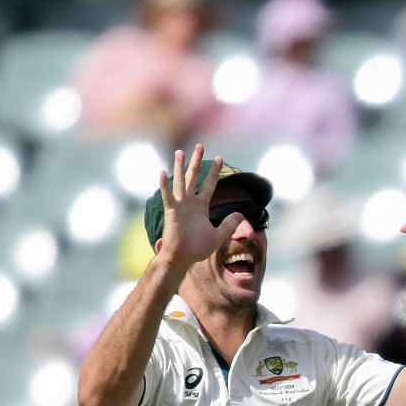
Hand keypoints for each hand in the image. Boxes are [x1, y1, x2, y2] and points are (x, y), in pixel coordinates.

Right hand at [156, 144, 244, 271]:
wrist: (183, 259)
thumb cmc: (197, 248)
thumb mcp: (218, 235)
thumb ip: (229, 224)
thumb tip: (242, 214)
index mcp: (201, 206)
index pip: (208, 185)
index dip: (214, 172)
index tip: (220, 158)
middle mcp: (190, 203)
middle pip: (194, 178)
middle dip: (198, 162)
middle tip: (201, 146)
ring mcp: (180, 206)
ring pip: (180, 182)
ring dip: (179, 167)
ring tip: (180, 151)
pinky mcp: (171, 212)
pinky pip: (168, 197)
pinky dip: (164, 186)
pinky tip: (163, 173)